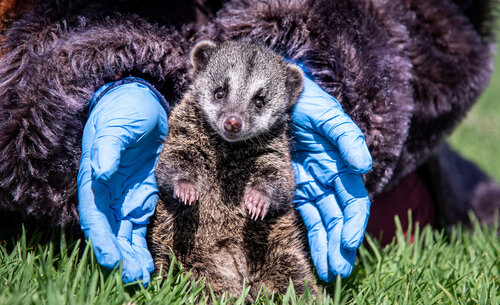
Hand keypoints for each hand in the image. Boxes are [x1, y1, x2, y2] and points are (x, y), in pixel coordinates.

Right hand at [77, 80, 167, 284]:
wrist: (142, 104)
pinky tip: (147, 263)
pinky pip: (139, 225)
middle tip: (132, 276)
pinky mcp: (142, 195)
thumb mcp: (117, 126)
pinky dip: (141, 245)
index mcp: (95, 179)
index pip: (95, 215)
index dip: (101, 239)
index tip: (111, 259)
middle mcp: (107, 193)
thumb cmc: (124, 112)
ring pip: (124, 233)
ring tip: (141, 277)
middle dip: (119, 254)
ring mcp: (124, 196)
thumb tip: (101, 172)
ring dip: (131, 255)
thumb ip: (108, 148)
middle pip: (110, 230)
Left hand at [291, 73, 371, 280]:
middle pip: (338, 219)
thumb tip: (363, 164)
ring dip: (325, 246)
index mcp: (342, 168)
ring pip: (322, 221)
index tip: (347, 244)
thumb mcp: (329, 117)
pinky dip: (308, 234)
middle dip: (339, 245)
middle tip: (337, 271)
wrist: (280, 96)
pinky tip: (311, 253)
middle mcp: (329, 180)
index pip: (353, 203)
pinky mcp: (291, 185)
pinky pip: (301, 214)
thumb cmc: (309, 105)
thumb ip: (347, 137)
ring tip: (326, 270)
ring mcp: (310, 185)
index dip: (353, 224)